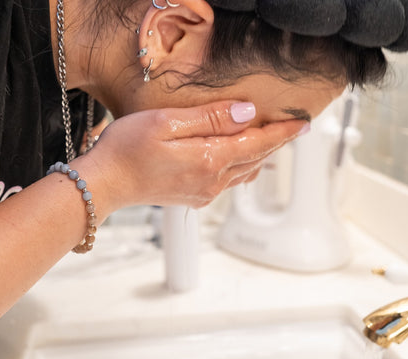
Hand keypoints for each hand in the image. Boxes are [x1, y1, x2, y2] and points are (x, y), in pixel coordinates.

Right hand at [89, 100, 307, 208]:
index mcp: (210, 160)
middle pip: (256, 159)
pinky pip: (229, 181)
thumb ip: (210, 118)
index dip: (282, 132)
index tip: (303, 124)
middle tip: (293, 128)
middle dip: (276, 143)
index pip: (258, 143)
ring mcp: (204, 191)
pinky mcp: (194, 196)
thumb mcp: (168, 122)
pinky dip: (242, 167)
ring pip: (245, 171)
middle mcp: (213, 181)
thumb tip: (246, 113)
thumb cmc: (127, 150)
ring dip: (260, 155)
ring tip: (272, 139)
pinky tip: (241, 159)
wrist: (105, 183)